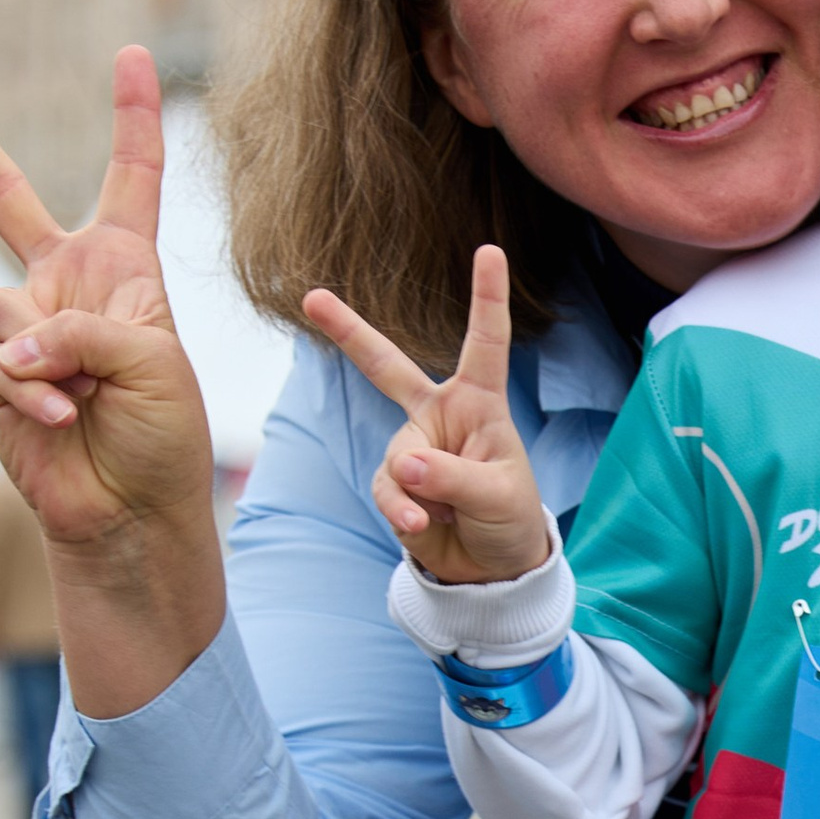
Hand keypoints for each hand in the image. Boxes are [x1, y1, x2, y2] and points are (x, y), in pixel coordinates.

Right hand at [0, 50, 223, 716]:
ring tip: (80, 395)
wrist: (133, 514)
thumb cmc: (165, 436)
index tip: (133, 55)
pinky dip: (30, 391)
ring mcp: (25, 332)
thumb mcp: (153, 361)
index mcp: (126, 270)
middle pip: (8, 201)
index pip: (132, 179)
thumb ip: (79, 328)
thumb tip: (3, 342)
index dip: (134, 118)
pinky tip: (61, 418)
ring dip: (42, 352)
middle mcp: (68, 289)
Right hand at [303, 248, 551, 584]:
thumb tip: (405, 464)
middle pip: (385, 367)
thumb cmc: (509, 518)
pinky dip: (404, 514)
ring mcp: (412, 449)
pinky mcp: (393, 484)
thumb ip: (454, 477)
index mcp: (479, 402)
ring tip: (446, 516)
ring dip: (420, 495)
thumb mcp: (498, 496)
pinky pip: (387, 493)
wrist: (490, 569)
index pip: (484, 342)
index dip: (487, 297)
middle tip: (310, 297)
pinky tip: (425, 528)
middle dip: (348, 332)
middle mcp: (439, 416)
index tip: (489, 249)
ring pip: (399, 461)